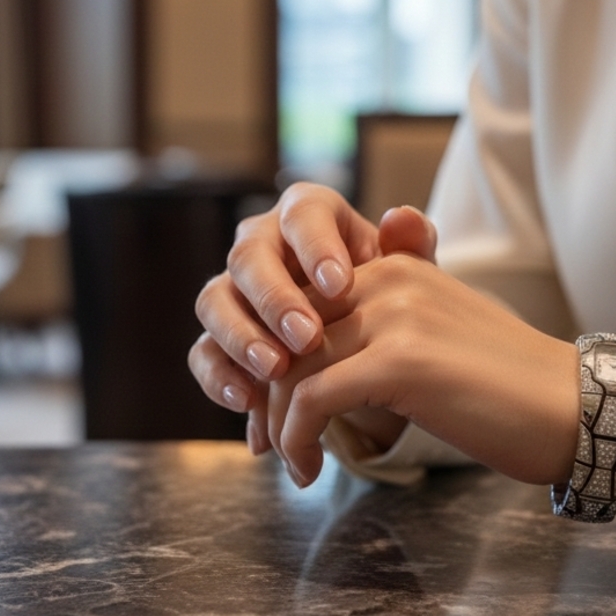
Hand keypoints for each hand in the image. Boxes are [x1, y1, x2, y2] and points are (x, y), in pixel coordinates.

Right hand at [188, 182, 436, 451]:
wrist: (367, 347)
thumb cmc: (385, 299)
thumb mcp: (407, 278)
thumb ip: (412, 248)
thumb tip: (403, 216)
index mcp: (309, 215)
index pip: (302, 213)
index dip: (315, 246)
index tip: (340, 286)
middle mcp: (262, 244)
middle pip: (249, 256)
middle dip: (275, 298)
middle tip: (307, 338)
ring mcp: (234, 291)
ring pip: (215, 300)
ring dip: (241, 336)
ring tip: (276, 370)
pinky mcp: (218, 337)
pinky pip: (203, 351)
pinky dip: (220, 376)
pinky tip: (247, 402)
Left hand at [265, 252, 579, 488]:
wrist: (580, 407)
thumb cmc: (507, 387)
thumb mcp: (432, 337)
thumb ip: (377, 334)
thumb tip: (312, 368)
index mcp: (394, 268)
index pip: (302, 308)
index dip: (277, 363)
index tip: (276, 414)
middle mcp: (388, 279)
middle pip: (288, 336)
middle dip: (269, 396)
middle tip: (271, 445)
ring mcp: (394, 316)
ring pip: (292, 368)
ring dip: (279, 425)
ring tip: (292, 464)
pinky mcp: (401, 360)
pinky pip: (313, 399)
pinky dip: (297, 439)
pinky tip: (307, 470)